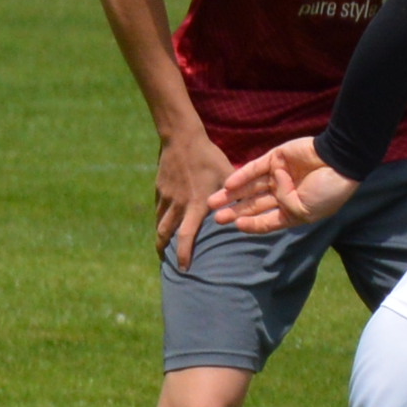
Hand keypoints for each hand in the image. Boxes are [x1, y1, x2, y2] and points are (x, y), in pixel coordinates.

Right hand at [149, 131, 228, 263]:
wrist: (181, 137)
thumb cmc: (208, 156)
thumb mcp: (226, 173)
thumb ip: (234, 192)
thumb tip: (248, 207)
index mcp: (194, 204)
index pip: (186, 235)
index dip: (183, 253)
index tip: (183, 268)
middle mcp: (178, 204)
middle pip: (165, 234)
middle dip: (164, 250)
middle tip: (166, 263)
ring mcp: (166, 197)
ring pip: (159, 222)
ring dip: (160, 236)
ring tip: (162, 246)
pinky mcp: (159, 189)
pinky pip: (158, 208)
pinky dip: (160, 217)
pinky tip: (164, 220)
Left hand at [215, 139, 357, 236]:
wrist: (340, 162)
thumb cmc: (327, 192)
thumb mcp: (306, 212)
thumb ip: (284, 210)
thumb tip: (269, 197)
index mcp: (292, 211)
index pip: (266, 221)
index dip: (251, 225)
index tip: (236, 226)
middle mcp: (283, 194)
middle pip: (253, 205)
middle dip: (234, 211)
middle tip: (214, 218)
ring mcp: (278, 175)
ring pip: (250, 188)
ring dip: (231, 196)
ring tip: (212, 203)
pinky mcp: (275, 158)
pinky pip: (254, 169)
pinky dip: (241, 176)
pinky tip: (228, 184)